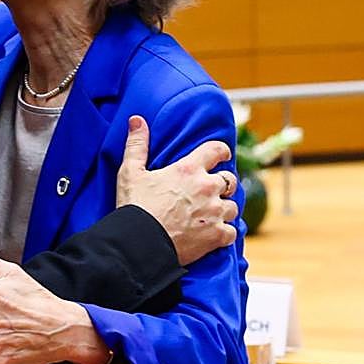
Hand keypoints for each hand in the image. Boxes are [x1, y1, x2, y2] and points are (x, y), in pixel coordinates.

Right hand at [116, 115, 238, 265]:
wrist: (140, 243)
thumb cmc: (135, 207)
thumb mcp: (131, 172)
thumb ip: (137, 145)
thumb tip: (137, 120)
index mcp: (189, 169)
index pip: (216, 150)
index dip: (221, 152)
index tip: (222, 156)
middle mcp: (207, 188)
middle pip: (230, 180)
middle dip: (224, 184)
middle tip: (212, 190)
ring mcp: (214, 212)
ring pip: (233, 207)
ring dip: (224, 209)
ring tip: (212, 214)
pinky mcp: (216, 235)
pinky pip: (232, 232)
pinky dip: (225, 233)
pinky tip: (214, 234)